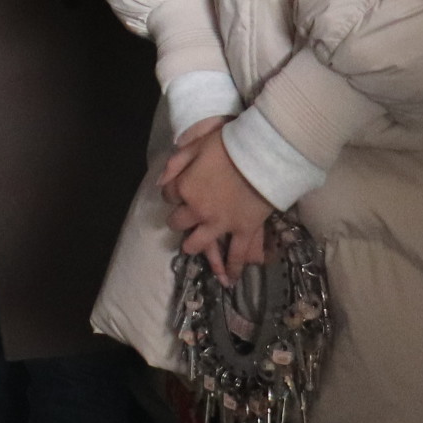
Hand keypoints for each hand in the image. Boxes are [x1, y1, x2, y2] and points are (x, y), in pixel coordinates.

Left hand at [163, 117, 276, 282]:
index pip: (168, 195)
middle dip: (179, 220)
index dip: (172, 192)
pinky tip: (228, 279)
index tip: (177, 189)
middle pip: (178, 222)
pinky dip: (231, 268)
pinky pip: (235, 254)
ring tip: (191, 247)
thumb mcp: (197, 144)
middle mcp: (197, 210)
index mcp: (185, 188)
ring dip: (192, 246)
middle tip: (184, 218)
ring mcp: (219, 224)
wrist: (262, 154)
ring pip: (198, 243)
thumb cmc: (230, 143)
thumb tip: (160, 181)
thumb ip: (176, 162)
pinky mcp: (242, 231)